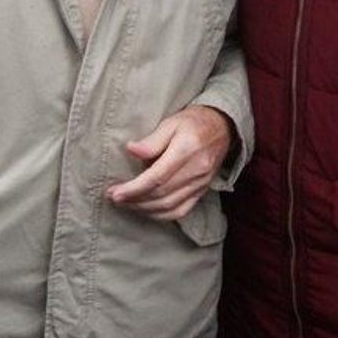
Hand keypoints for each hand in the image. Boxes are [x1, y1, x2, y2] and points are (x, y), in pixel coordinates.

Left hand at [108, 106, 233, 220]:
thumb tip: (131, 149)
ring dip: (144, 209)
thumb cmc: (193, 122)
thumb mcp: (171, 122)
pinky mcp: (202, 191)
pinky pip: (181, 211)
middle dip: (134, 200)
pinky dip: (161, 215)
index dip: (134, 188)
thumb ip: (151, 140)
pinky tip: (146, 210)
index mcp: (187, 150)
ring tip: (126, 204)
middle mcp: (196, 170)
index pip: (157, 177)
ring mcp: (201, 184)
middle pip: (161, 194)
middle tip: (115, 198)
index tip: (115, 192)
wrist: (222, 127)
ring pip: (169, 206)